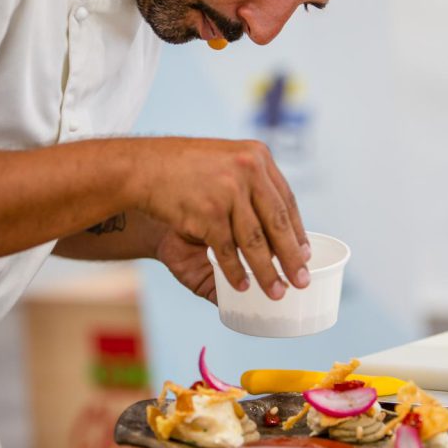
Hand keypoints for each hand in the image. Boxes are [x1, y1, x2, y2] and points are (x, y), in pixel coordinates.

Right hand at [132, 137, 310, 299]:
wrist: (142, 170)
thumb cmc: (183, 172)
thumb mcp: (224, 167)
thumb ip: (249, 193)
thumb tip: (274, 237)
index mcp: (257, 156)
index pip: (286, 199)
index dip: (297, 230)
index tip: (305, 253)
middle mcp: (248, 170)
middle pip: (278, 222)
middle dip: (292, 257)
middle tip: (301, 280)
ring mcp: (228, 190)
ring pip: (257, 242)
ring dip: (268, 273)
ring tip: (277, 291)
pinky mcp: (209, 212)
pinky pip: (229, 251)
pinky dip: (237, 272)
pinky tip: (243, 285)